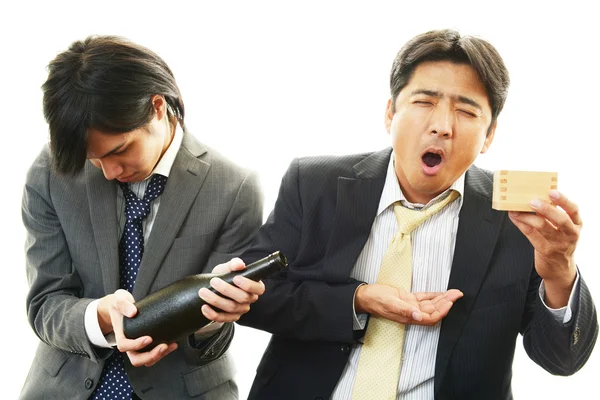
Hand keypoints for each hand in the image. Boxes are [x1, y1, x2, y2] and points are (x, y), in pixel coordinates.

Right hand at [98, 289, 177, 366]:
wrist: (123, 306)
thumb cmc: (120, 305)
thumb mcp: (119, 300)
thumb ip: (123, 304)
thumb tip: (133, 312)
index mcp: (120, 335)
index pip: (124, 345)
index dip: (136, 345)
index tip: (148, 338)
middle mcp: (129, 344)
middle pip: (136, 359)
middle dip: (150, 356)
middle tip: (163, 346)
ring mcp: (138, 346)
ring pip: (147, 360)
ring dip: (159, 356)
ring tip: (170, 346)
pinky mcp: (147, 345)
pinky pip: (154, 354)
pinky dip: (164, 352)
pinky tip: (173, 344)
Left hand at [198, 258, 265, 322]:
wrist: (214, 286)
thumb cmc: (225, 275)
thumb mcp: (228, 267)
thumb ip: (234, 263)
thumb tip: (239, 265)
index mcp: (255, 286)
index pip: (259, 289)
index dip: (248, 285)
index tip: (235, 278)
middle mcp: (250, 299)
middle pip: (243, 298)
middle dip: (226, 289)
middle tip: (213, 281)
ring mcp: (241, 310)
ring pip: (231, 308)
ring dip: (216, 300)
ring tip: (203, 292)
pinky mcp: (230, 317)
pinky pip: (222, 318)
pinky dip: (212, 314)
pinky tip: (204, 307)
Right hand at [355, 284, 462, 324]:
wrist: (365, 296)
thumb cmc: (375, 300)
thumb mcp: (389, 303)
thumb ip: (404, 310)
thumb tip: (418, 316)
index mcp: (408, 316)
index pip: (430, 317)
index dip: (441, 311)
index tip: (450, 302)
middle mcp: (412, 313)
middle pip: (433, 310)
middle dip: (447, 303)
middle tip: (457, 294)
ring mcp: (411, 306)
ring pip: (431, 304)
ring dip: (443, 299)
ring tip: (454, 292)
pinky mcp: (408, 299)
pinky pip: (424, 298)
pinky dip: (434, 295)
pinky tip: (442, 292)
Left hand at [508, 190, 579, 307]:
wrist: (559, 268)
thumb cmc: (559, 242)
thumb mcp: (564, 228)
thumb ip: (554, 214)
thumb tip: (535, 196)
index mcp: (576, 224)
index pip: (573, 210)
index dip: (563, 200)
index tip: (552, 192)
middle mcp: (570, 234)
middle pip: (561, 219)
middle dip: (547, 209)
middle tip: (533, 201)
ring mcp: (558, 243)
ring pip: (543, 227)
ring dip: (528, 216)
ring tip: (516, 209)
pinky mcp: (545, 250)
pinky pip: (531, 235)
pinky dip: (521, 224)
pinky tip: (514, 216)